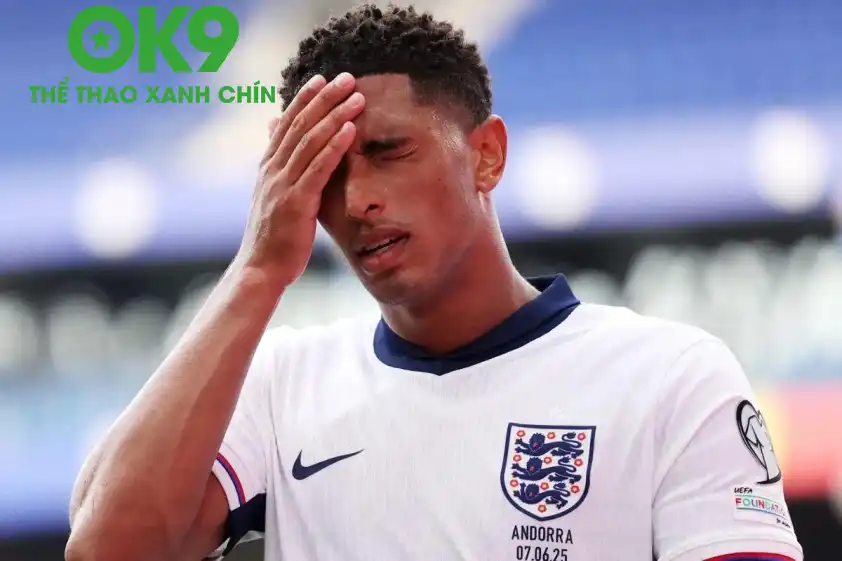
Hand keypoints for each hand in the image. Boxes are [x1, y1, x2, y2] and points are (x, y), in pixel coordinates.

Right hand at [235, 72, 364, 287]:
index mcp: (267, 167)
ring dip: (334, 115)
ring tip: (356, 97)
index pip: (286, 124)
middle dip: (324, 98)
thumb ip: (278, 170)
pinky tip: (350, 130)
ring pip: (310, 141)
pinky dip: (334, 146)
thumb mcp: (272, 198)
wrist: (260, 269)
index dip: (305, 99)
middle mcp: (272, 170)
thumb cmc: (272, 238)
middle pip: (300, 124)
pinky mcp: (297, 202)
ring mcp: (283, 185)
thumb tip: (275, 142)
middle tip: (347, 78)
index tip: (323, 79)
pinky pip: (318, 168)